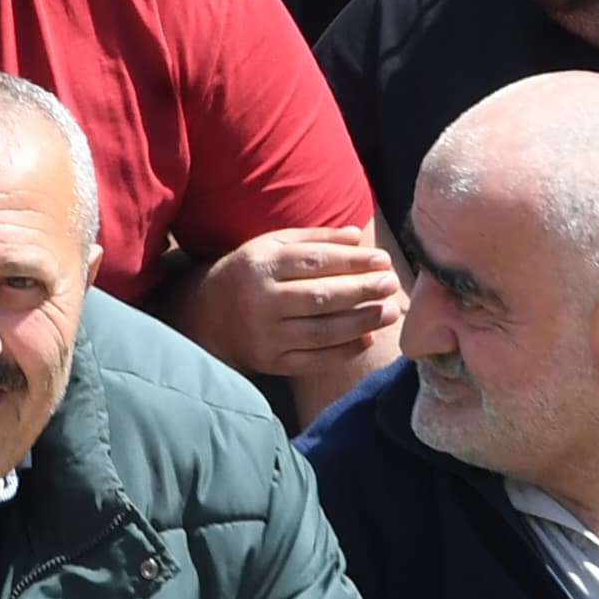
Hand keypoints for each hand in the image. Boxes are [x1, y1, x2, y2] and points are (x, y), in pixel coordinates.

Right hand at [172, 224, 403, 384]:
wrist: (207, 316)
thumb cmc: (251, 272)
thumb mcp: (272, 243)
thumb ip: (315, 238)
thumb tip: (358, 235)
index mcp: (263, 264)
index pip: (314, 262)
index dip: (352, 261)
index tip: (382, 260)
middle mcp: (263, 301)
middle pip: (321, 298)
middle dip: (362, 291)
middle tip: (392, 285)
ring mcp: (266, 336)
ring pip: (321, 332)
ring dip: (361, 322)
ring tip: (390, 312)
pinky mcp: (271, 363)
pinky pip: (314, 360)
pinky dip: (344, 351)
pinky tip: (367, 338)